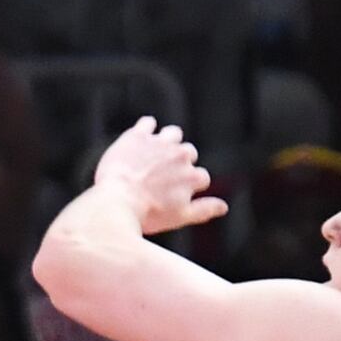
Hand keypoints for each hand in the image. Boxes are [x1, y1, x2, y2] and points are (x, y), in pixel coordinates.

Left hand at [92, 119, 226, 237]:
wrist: (116, 201)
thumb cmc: (147, 213)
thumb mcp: (180, 217)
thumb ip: (204, 210)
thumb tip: (224, 207)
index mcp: (193, 176)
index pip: (200, 177)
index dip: (189, 185)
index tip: (175, 192)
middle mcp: (182, 156)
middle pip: (188, 152)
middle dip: (179, 161)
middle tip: (162, 173)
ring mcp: (160, 144)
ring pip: (173, 133)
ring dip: (168, 140)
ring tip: (155, 151)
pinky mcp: (138, 136)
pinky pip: (147, 123)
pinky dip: (145, 128)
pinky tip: (140, 135)